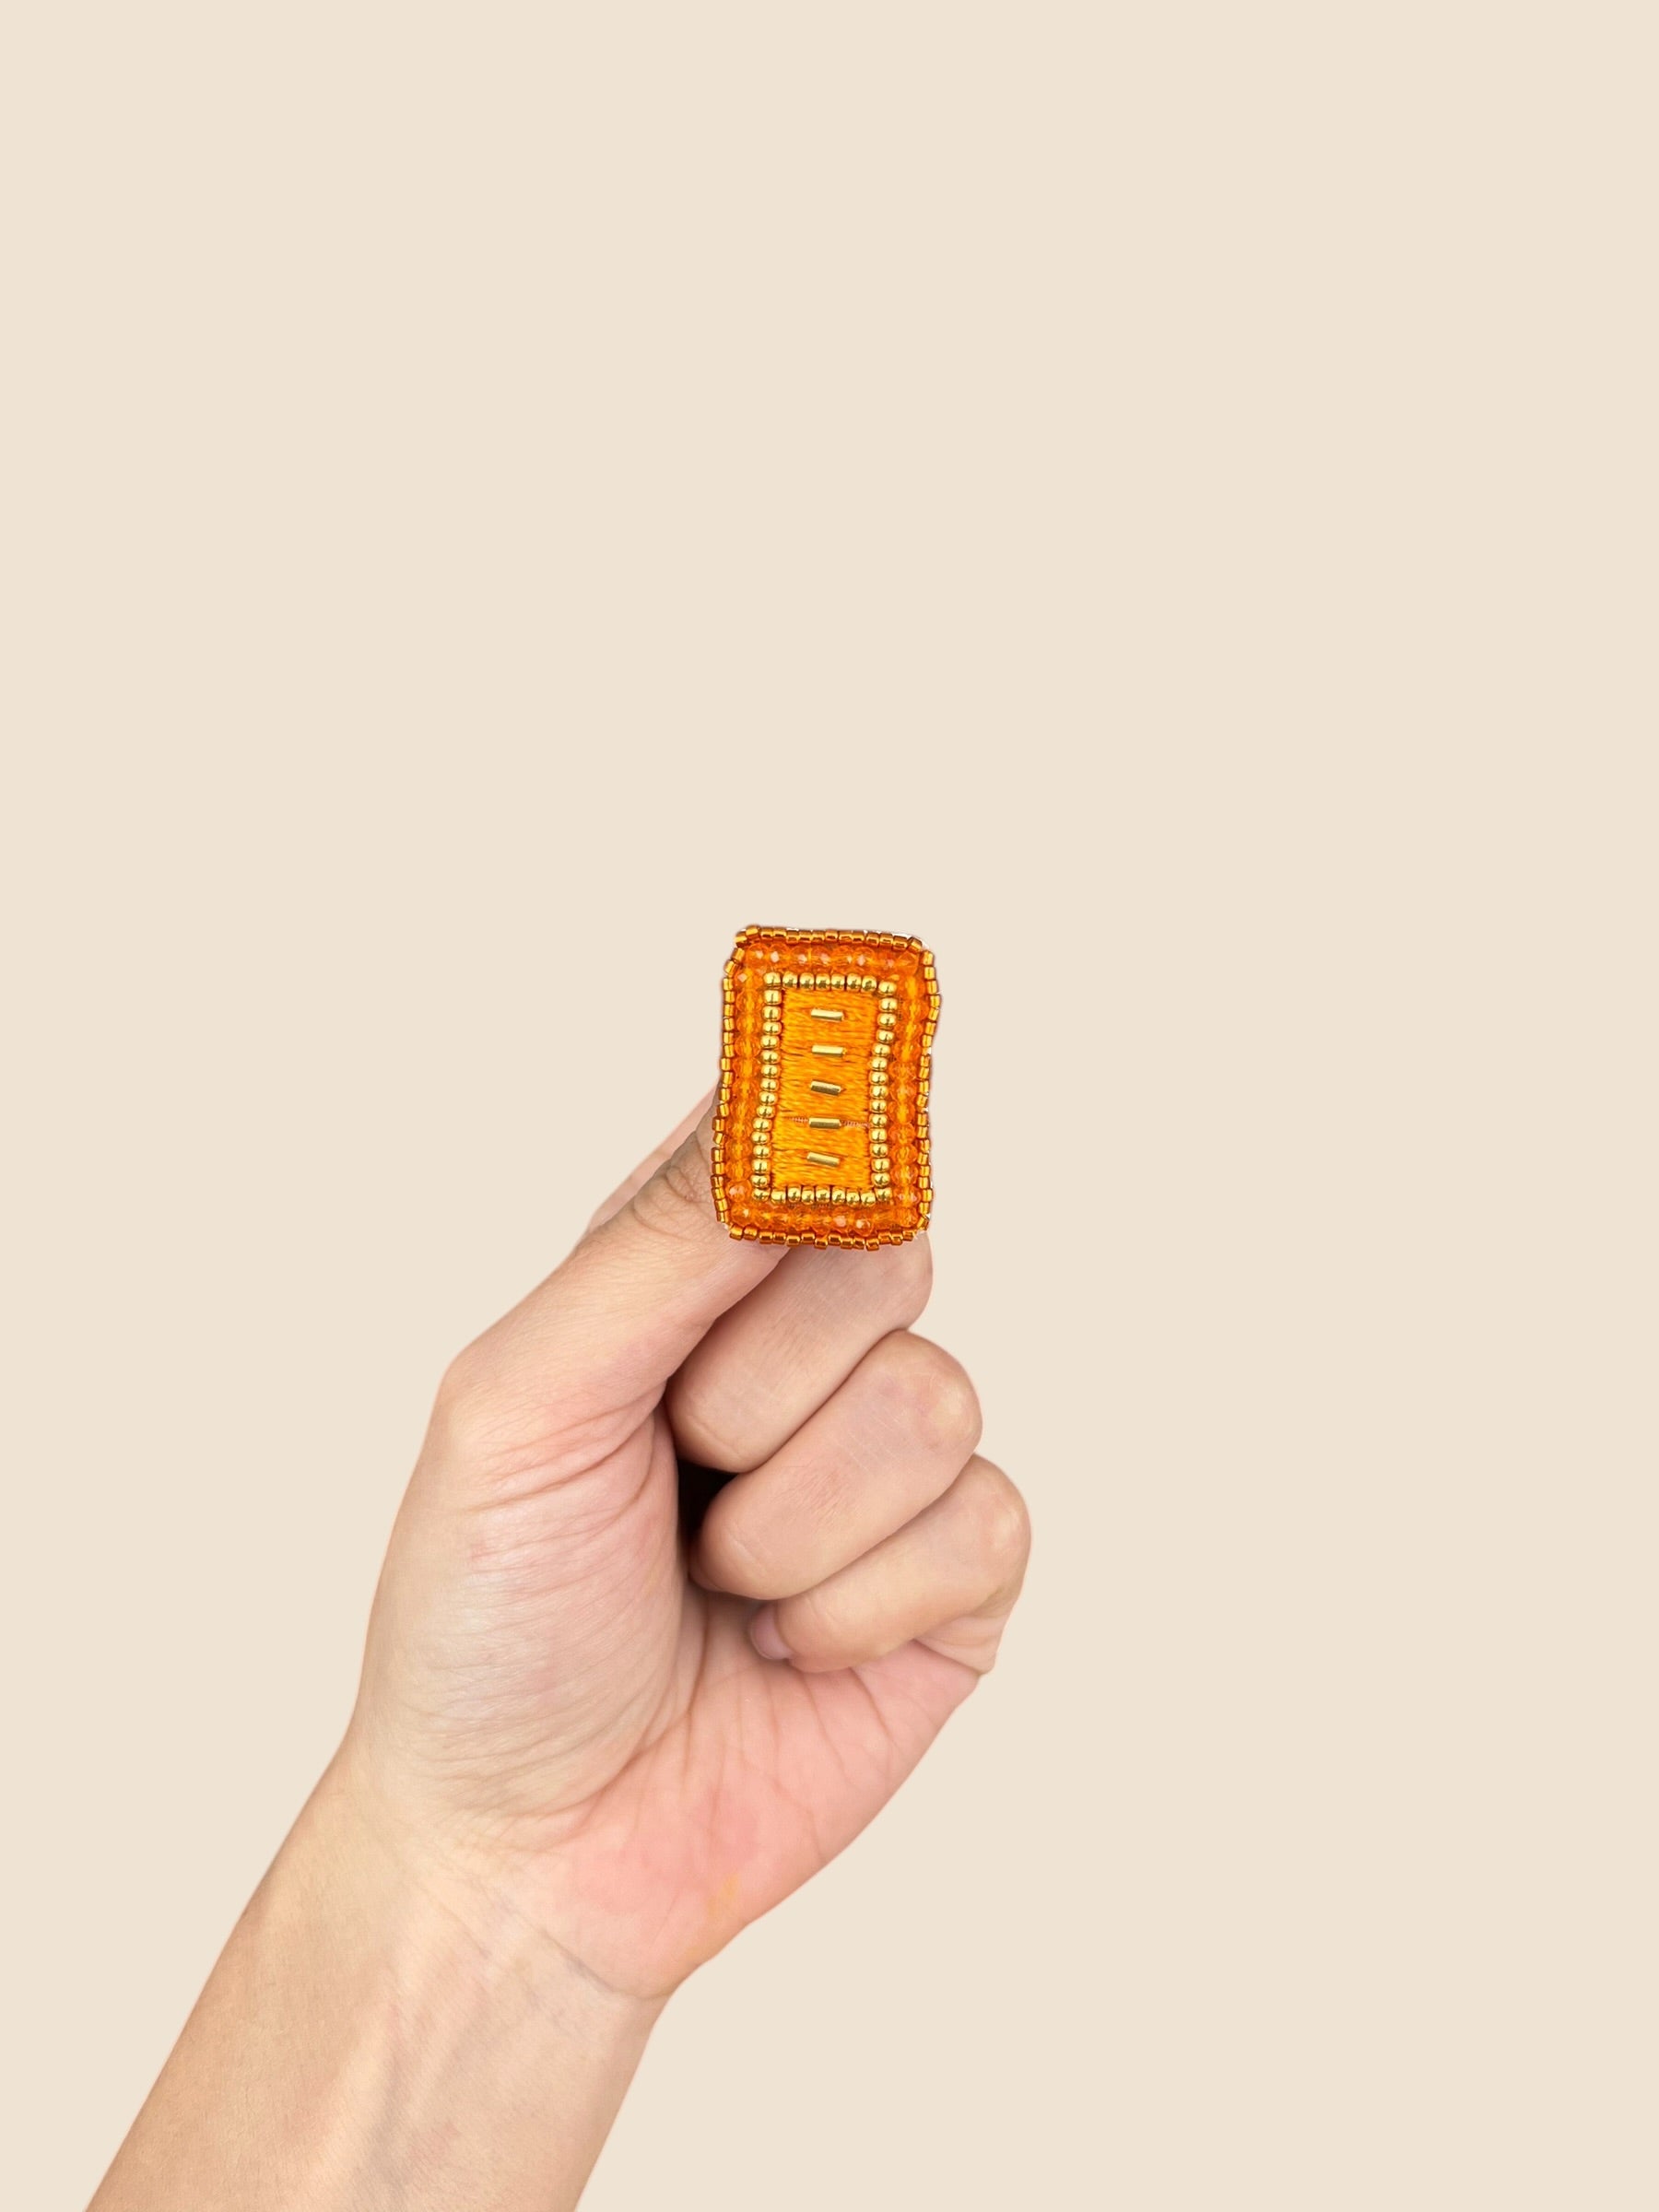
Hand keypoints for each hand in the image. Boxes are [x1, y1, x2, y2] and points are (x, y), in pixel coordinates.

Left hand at [343, 1096, 1030, 2000]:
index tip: (824, 1120)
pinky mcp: (956, 1580)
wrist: (530, 1851)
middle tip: (677, 1465)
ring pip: (935, 1397)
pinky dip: (859, 1609)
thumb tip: (786, 1102)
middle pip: (887, 1251)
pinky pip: (982, 1525)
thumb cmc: (489, 1618)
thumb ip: (657, 1247)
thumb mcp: (526, 1405)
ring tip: (715, 1581)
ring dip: (793, 1524)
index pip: (795, 1133)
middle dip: (761, 1385)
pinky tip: (785, 1649)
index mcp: (685, 1276)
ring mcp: (886, 1464)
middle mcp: (799, 1348)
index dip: (822, 1123)